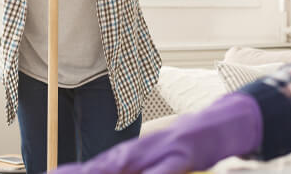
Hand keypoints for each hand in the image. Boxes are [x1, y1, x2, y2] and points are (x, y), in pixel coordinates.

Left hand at [51, 93, 262, 173]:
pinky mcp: (182, 155)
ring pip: (123, 167)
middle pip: (100, 168)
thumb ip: (133, 169)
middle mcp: (138, 152)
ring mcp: (159, 152)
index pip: (91, 168)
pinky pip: (161, 173)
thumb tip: (107, 169)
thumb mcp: (155, 163)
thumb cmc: (185, 146)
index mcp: (130, 155)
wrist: (220, 123)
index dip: (70, 173)